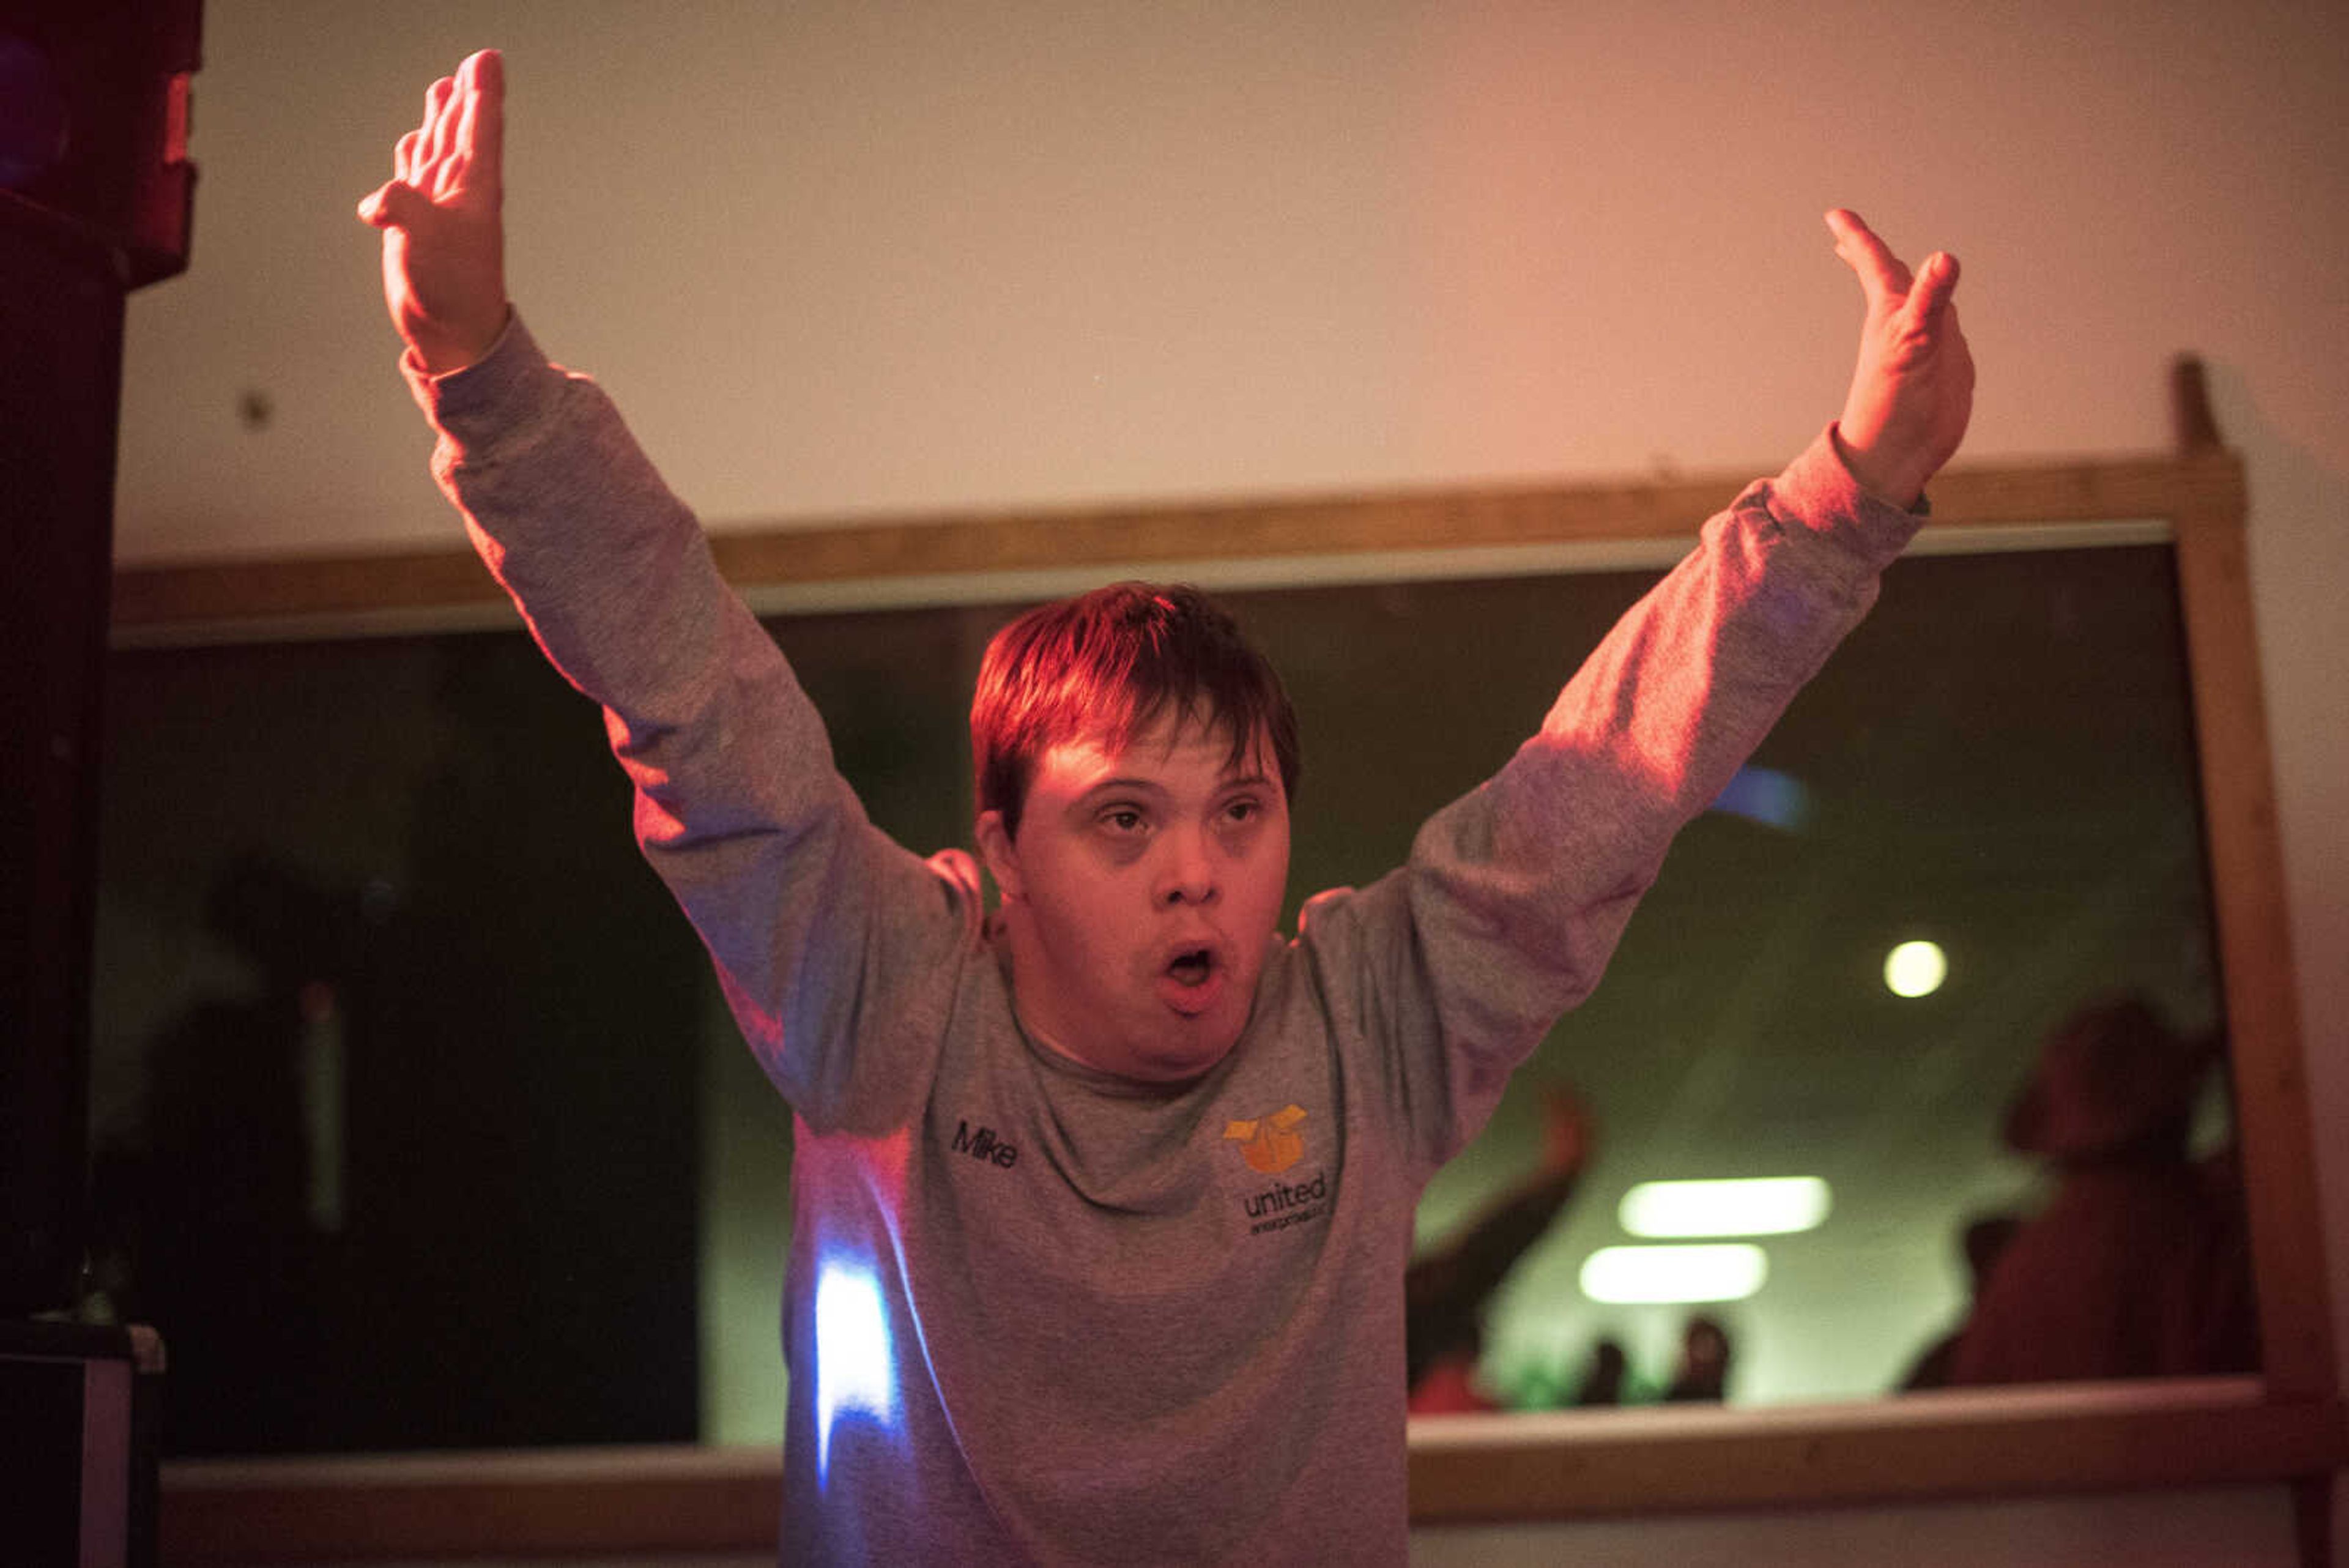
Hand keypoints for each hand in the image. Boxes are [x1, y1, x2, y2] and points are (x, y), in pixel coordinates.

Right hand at [357, 50, 509, 375]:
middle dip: (466, 94)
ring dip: (442, 118)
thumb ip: (402, 206)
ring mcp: (438, 206)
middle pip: (461, 128)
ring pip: (439, 147)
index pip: (480, 127)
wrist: (452, 335)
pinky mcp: (417, 224)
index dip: (483, 91)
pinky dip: (414, 155)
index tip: (489, 59)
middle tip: (478, 63)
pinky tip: (414, 143)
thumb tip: (376, 204)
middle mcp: (458, 191)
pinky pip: (415, 177)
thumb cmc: (452, 291)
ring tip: (446, 89)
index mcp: (472, 187)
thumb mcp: (425, 239)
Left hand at [1826, 209, 1974, 508]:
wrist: (1899, 453)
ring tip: (1903, 268)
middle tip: (1851, 234)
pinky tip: (1943, 318)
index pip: (1875, 263)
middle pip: (1892, 278)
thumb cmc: (1894, 402)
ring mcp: (1926, 343)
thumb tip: (1944, 258)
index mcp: (1892, 313)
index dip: (1858, 237)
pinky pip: (1944, 330)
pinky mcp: (1946, 364)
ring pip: (1920, 301)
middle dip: (1873, 255)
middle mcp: (1907, 323)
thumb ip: (1930, 299)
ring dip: (1912, 282)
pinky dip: (1942, 315)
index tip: (1833, 214)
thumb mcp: (1915, 343)